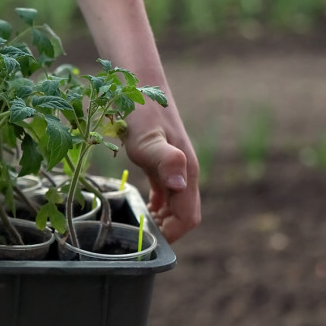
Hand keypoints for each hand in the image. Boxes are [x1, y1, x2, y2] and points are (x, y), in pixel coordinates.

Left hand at [123, 105, 200, 242]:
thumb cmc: (142, 111)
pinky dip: (157, 207)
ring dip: (160, 222)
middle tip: (137, 239)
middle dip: (166, 232)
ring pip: (175, 206)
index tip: (148, 241)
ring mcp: (176, 170)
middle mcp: (185, 174)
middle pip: (184, 216)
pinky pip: (166, 194)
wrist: (140, 84)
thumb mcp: (147, 138)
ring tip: (137, 230)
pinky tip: (143, 210)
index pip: (188, 217)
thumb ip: (164, 159)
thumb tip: (180, 186)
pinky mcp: (164, 165)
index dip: (172, 234)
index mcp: (186, 174)